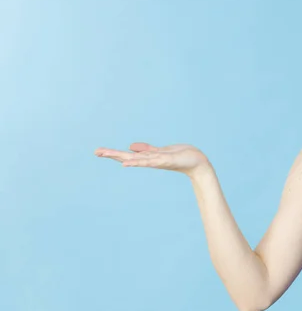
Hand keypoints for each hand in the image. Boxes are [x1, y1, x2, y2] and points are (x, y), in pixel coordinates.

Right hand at [94, 142, 211, 176]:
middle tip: (95, 152)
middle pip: (128, 157)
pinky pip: (150, 161)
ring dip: (122, 157)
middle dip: (112, 154)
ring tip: (107, 154)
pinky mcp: (166, 160)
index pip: (128, 154)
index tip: (98, 151)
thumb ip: (147, 150)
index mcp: (149, 158)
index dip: (114, 153)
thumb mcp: (161, 151)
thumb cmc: (181, 157)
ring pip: (136, 159)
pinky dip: (138, 161)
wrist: (197, 163)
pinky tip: (127, 163)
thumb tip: (131, 147)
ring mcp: (157, 161)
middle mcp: (151, 160)